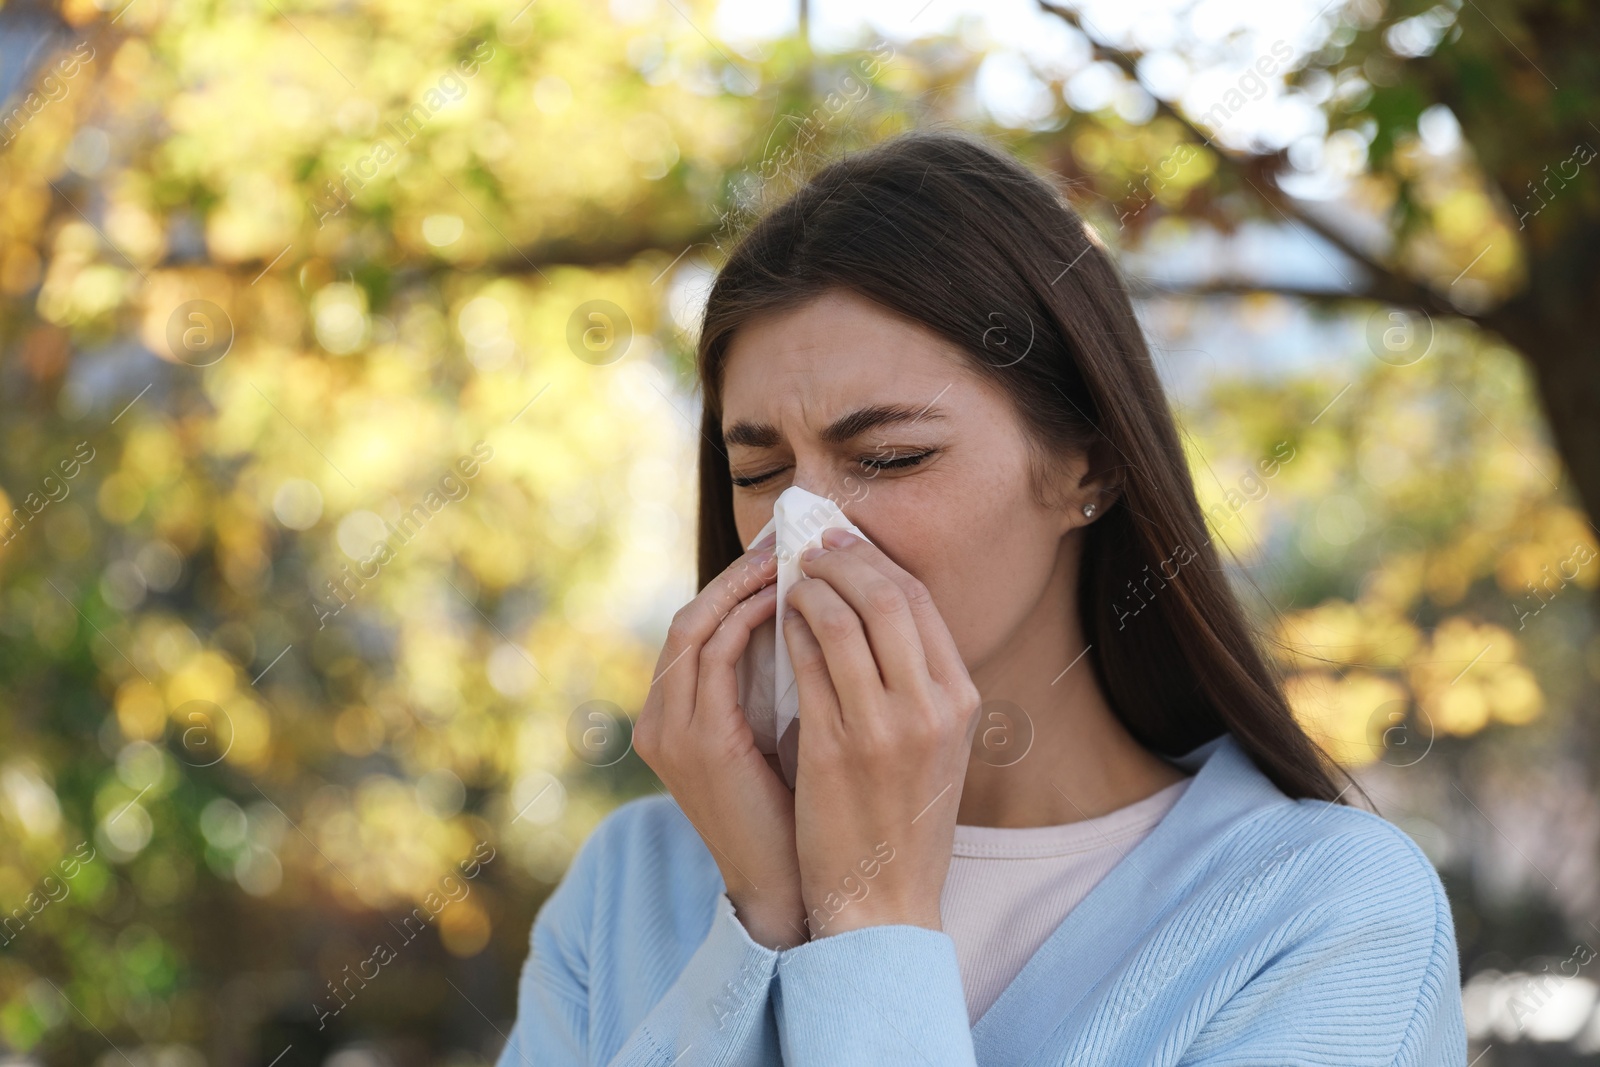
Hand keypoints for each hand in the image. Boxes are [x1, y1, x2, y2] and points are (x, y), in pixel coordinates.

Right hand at [633, 532, 807, 948]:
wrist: (794, 890)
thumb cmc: (802, 815)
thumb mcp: (783, 735)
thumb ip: (783, 683)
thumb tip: (820, 619)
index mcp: (677, 718)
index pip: (701, 627)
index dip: (739, 584)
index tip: (790, 551)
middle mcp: (662, 718)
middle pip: (692, 615)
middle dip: (741, 573)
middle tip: (793, 539)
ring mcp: (672, 729)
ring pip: (698, 624)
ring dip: (746, 584)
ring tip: (798, 558)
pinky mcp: (696, 740)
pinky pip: (717, 653)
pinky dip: (750, 617)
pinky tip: (792, 599)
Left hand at [783, 527, 981, 937]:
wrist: (884, 898)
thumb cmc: (903, 820)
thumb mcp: (937, 746)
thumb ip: (921, 684)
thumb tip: (878, 611)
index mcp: (960, 701)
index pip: (920, 603)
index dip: (877, 562)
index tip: (844, 543)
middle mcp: (931, 707)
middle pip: (888, 598)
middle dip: (843, 560)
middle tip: (810, 546)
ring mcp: (885, 728)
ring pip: (844, 622)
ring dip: (810, 589)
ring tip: (789, 579)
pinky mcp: (837, 749)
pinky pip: (810, 666)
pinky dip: (792, 631)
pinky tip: (777, 623)